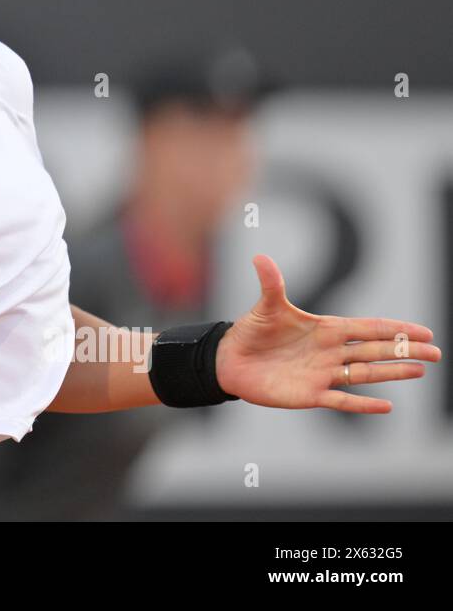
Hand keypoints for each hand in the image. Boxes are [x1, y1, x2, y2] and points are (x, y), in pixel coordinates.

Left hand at [214, 254, 441, 412]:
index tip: (423, 331)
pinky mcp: (310, 394)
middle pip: (375, 351)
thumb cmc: (251, 331)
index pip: (368, 328)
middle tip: (435, 353)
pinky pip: (342, 400)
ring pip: (365, 374)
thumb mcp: (265, 306)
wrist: (230, 360)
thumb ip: (271, 283)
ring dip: (392, 372)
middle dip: (405, 351)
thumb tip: (260, 256)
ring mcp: (323, 374)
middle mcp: (330, 352)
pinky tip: (387, 406)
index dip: (395, 329)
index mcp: (326, 329)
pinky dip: (363, 404)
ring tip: (420, 371)